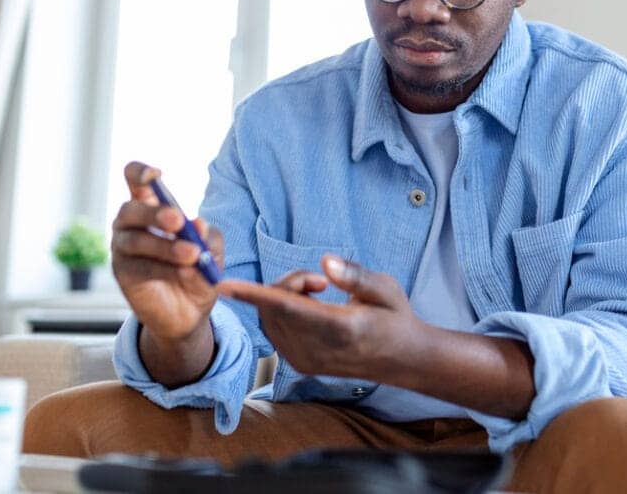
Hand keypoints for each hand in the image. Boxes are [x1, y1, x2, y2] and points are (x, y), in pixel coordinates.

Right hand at [111, 161, 225, 342]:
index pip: (134, 179)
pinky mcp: (122, 274)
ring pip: (137, 240)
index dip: (140, 172)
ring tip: (192, 254)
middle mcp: (130, 223)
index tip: (156, 175)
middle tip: (179, 222)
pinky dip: (163, 268)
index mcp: (150, 205)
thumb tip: (198, 224)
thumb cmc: (198, 269)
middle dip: (155, 214)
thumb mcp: (211, 250)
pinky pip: (139, 267)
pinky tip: (184, 272)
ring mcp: (123, 248)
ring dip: (166, 246)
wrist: (190, 312)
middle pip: (131, 209)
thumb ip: (207, 236)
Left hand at [217, 255, 423, 379]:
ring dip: (284, 296)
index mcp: (340, 329)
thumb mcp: (386, 289)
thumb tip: (325, 262)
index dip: (254, 294)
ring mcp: (306, 361)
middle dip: (288, 282)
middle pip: (275, 307)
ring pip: (270, 318)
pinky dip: (281, 311)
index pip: (288, 308)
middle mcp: (318, 350)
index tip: (224, 285)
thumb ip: (355, 275)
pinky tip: (310, 308)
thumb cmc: (394, 317)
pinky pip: (274, 329)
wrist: (403, 360)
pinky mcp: (300, 365)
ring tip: (319, 293)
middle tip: (320, 281)